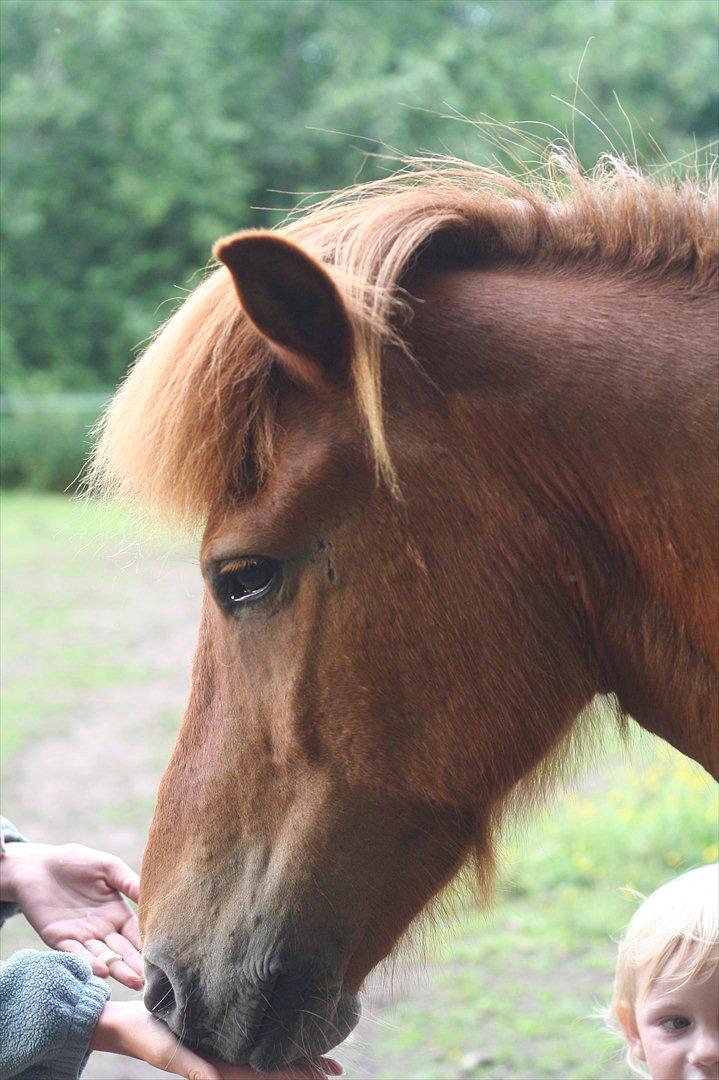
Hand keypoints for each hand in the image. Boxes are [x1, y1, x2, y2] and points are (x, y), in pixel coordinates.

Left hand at [1, 841, 142, 988]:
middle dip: (136, 966)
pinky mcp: (59, 939)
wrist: (37, 865)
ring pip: (102, 957)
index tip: (164, 958)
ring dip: (117, 970)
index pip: (135, 933)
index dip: (147, 944)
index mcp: (116, 913)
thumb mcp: (108, 867)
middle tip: (151, 982)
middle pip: (122, 951)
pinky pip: (75, 953)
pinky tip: (101, 970)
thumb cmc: (75, 861)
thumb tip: (153, 893)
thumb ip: (128, 881)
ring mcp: (81, 937)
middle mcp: (101, 930)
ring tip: (133, 982)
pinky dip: (88, 962)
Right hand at [91, 1000, 343, 1079]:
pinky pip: (251, 1042)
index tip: (324, 1076)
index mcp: (221, 1066)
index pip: (265, 1075)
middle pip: (272, 1069)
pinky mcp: (218, 1035)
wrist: (128, 1023)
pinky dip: (273, 1043)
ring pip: (266, 1057)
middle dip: (304, 1070)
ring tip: (323, 1061)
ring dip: (294, 1060)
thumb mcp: (169, 1051)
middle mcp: (227, 1060)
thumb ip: (194, 1068)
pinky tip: (287, 1038)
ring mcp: (224, 1049)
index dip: (295, 1075)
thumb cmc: (146, 1035)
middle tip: (337, 1070)